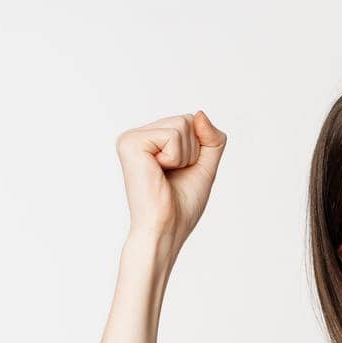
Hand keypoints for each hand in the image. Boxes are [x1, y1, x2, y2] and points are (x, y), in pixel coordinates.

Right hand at [115, 110, 227, 244]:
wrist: (165, 229)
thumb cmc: (181, 205)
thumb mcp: (205, 166)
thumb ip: (210, 139)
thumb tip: (199, 113)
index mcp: (152, 141)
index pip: (191, 122)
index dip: (198, 149)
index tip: (181, 172)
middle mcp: (138, 135)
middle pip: (188, 120)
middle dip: (193, 151)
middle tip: (173, 175)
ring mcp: (131, 137)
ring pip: (182, 124)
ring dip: (185, 156)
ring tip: (166, 174)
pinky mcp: (130, 142)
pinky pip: (173, 135)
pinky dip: (176, 158)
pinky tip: (158, 172)